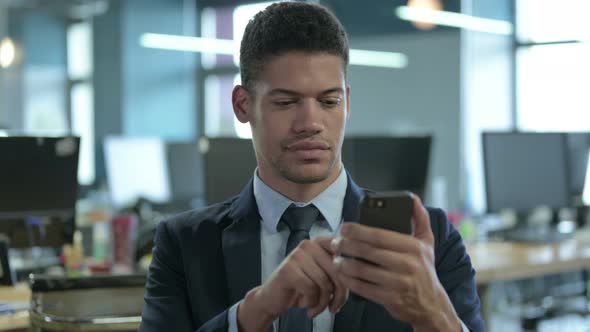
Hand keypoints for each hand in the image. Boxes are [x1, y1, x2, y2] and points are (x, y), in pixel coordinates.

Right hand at [238, 237, 347, 331]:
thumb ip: (338, 273)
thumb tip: (356, 279)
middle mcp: (309, 244)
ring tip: (316, 308)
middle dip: (339, 295)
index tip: (348, 289)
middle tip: (334, 308)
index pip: (344, 253)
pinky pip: (310, 289)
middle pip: (337, 271)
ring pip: (324, 282)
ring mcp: (297, 255)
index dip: (351, 272)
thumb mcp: (323, 278)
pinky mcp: (288, 269)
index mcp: (320, 243)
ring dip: (322, 302)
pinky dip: (310, 302)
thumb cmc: (301, 289)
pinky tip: (304, 305)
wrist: (273, 298)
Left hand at [331, 196, 460, 331]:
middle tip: (335, 242)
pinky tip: (342, 274)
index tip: (345, 228)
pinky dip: (349, 280)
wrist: (431, 304)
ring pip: (362, 270)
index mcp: (414, 247)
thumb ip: (420, 219)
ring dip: (344, 263)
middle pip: (368, 251)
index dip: (358, 231)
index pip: (380, 235)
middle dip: (347, 245)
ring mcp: (398, 283)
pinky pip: (363, 288)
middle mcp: (407, 264)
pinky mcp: (390, 299)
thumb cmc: (424, 269)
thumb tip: (413, 198)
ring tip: (335, 258)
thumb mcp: (427, 243)